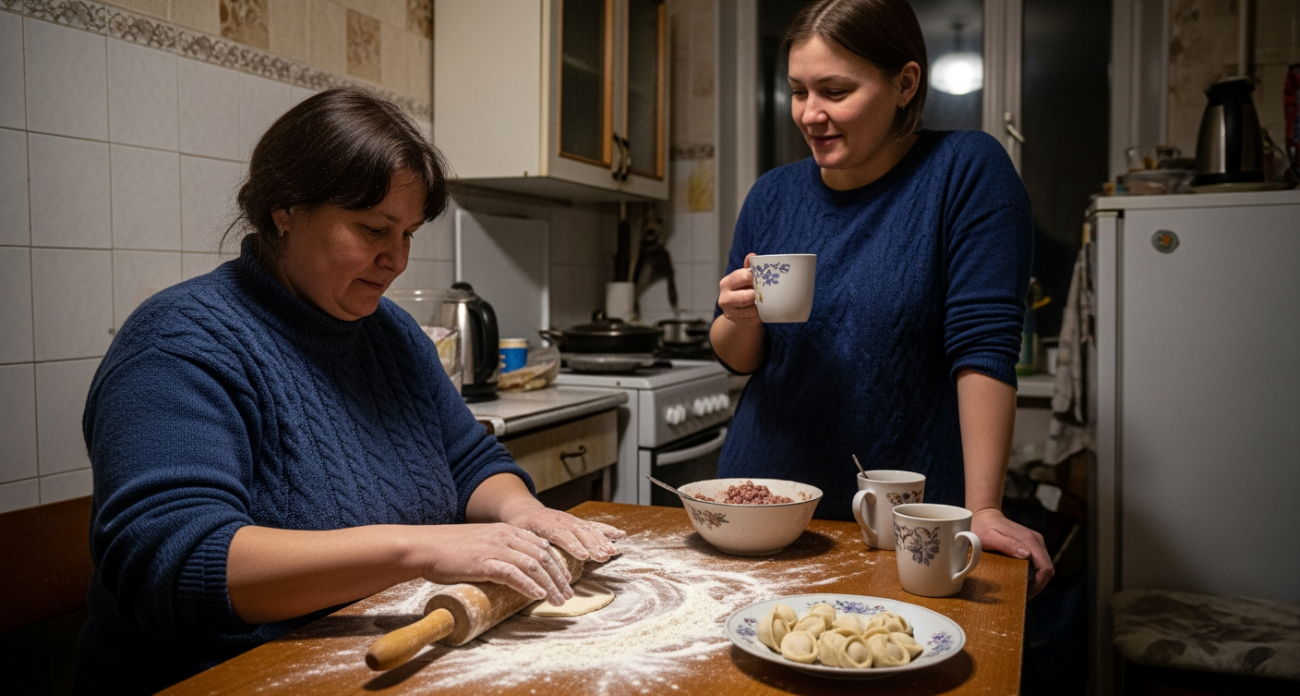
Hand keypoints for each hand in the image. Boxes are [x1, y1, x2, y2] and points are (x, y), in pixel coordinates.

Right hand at [414, 523, 573, 605]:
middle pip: (543, 555)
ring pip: (533, 565)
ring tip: (558, 600)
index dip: (557, 563)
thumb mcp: (479, 543)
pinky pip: (513, 574)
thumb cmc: (448, 549)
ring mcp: (495, 548)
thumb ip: (497, 551)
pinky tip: (538, 595)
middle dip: (559, 576)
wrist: (424, 546)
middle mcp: (504, 536)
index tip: (565, 579)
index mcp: (505, 530)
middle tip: (568, 594)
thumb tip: (511, 570)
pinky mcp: (484, 562)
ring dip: (550, 584)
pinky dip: (529, 586)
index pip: (541, 544)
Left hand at [505, 507, 624, 562]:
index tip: (583, 556)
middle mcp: (560, 519)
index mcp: (543, 522)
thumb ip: (526, 548)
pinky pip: (594, 526)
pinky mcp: (578, 523)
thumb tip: (532, 567)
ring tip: (612, 552)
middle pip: (578, 532)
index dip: (573, 545)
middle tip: (603, 557)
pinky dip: (607, 530)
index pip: (560, 534)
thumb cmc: (519, 527)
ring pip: (588, 530)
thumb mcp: (517, 536)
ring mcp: (571, 520)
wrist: (524, 511)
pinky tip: (620, 535)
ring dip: (601, 541)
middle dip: (592, 545)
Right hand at [717, 253, 760, 325]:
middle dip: (758, 294)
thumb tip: (752, 255)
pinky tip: (762, 309)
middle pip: (746, 296)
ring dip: (761, 305)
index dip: (757, 277)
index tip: (765, 278)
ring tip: (765, 301)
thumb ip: (748, 267)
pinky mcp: (737, 322)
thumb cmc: (743, 290)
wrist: (737, 312)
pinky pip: (754, 318)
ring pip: (752, 309)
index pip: (743, 276)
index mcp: (726, 283)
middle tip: (767, 292)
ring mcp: (730, 312)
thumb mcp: (744, 278)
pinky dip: (760, 313)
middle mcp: (724, 298)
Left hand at [971, 508, 1053, 599]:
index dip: (1039, 584)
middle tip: (1023, 595)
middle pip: (1047, 569)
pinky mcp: (1030, 544)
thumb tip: (1027, 555)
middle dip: (1038, 585)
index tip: (1026, 593)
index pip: (1045, 567)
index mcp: (1029, 540)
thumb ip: (1007, 545)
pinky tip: (1020, 579)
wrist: (983, 514)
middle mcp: (1036, 540)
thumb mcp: (990, 537)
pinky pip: (1038, 562)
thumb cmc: (982, 527)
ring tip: (1021, 589)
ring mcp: (1034, 542)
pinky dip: (1033, 573)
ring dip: (1036, 580)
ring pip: (1043, 566)